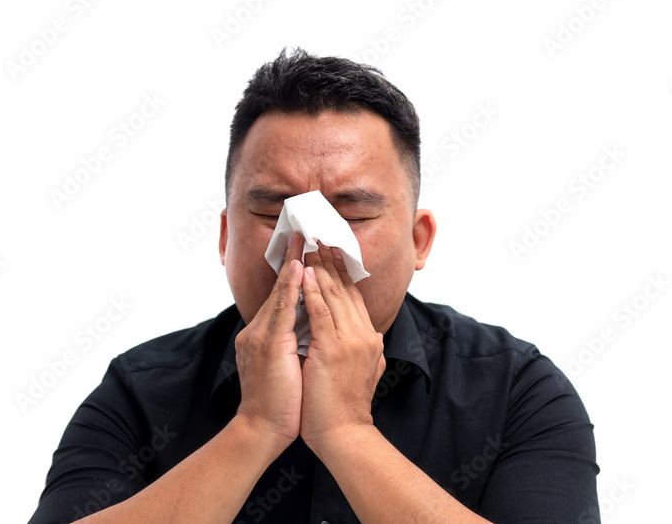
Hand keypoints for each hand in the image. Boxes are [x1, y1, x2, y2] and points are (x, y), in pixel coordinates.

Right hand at [234, 232, 304, 453]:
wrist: (262, 431)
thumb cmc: (279, 405)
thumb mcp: (287, 368)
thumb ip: (294, 347)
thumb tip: (311, 333)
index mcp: (264, 337)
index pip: (282, 298)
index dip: (293, 275)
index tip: (303, 252)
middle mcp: (258, 331)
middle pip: (279, 289)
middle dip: (292, 260)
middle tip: (303, 233)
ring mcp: (261, 336)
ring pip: (280, 293)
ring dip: (293, 266)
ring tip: (303, 241)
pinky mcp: (269, 345)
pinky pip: (282, 309)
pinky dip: (291, 288)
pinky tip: (300, 270)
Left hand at [299, 242, 385, 454]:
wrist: (341, 434)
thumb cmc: (344, 408)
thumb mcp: (362, 371)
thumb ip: (364, 351)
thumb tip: (369, 338)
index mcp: (369, 339)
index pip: (354, 297)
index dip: (343, 273)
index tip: (333, 251)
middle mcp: (363, 334)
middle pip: (345, 289)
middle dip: (331, 262)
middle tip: (320, 236)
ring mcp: (350, 340)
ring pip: (333, 294)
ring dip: (320, 267)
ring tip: (310, 245)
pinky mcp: (332, 348)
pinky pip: (320, 310)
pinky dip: (310, 289)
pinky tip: (302, 272)